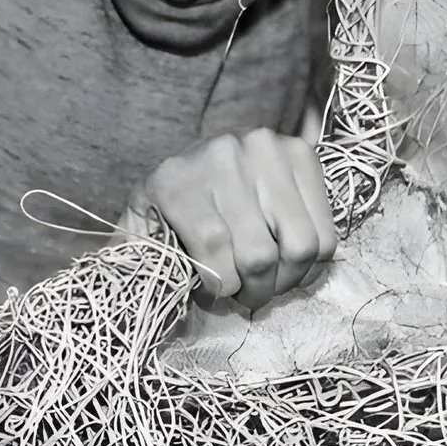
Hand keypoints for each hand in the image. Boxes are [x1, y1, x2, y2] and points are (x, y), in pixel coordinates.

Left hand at [129, 128, 337, 311]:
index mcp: (175, 181)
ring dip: (290, 278)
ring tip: (274, 280)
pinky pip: (326, 230)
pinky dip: (314, 259)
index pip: (215, 257)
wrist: (204, 149)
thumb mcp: (141, 225)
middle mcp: (223, 158)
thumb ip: (130, 259)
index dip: (221, 290)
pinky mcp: (303, 155)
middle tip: (249, 296)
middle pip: (261, 256)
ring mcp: (268, 152)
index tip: (216, 294)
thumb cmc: (172, 200)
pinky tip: (291, 256)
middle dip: (257, 291)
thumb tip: (119, 295)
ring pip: (302, 246)